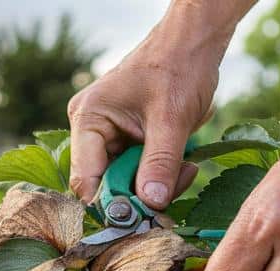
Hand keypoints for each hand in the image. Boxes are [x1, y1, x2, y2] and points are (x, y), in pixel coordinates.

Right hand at [67, 18, 226, 208]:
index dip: (110, 203)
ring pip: (123, 183)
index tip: (141, 216)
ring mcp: (107, 137)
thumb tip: (151, 204)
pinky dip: (159, 176)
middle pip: (104, 185)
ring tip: (185, 168)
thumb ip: (160, 164)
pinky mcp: (125, 142)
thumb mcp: (172, 119)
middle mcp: (90, 131)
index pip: (85, 179)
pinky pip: (136, 173)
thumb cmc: (179, 67)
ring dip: (154, 185)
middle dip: (139, 193)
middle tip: (173, 189)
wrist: (193, 45)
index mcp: (88, 119)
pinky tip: (181, 164)